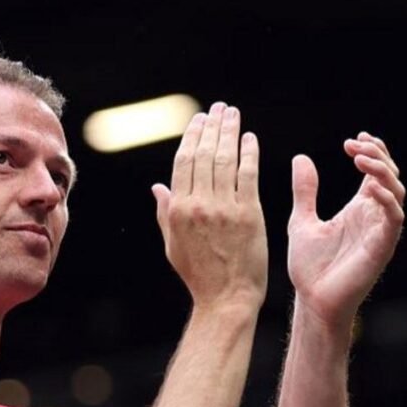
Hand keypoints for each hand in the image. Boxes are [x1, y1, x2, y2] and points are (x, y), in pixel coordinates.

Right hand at [152, 102, 267, 310]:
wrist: (227, 298)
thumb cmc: (199, 275)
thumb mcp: (172, 244)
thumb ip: (165, 212)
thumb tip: (157, 186)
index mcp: (178, 210)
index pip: (183, 163)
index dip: (191, 137)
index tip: (199, 120)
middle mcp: (199, 205)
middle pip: (204, 155)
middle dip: (211, 127)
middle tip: (218, 108)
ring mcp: (224, 208)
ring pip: (225, 159)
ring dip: (229, 132)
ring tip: (232, 114)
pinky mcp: (249, 214)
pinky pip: (248, 175)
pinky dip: (249, 153)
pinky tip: (250, 138)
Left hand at [287, 132, 404, 328]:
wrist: (312, 300)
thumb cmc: (310, 267)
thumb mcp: (302, 220)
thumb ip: (305, 191)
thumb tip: (300, 158)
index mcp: (359, 208)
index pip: (375, 172)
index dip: (371, 152)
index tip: (352, 140)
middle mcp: (374, 216)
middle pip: (390, 176)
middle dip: (377, 156)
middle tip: (354, 146)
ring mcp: (380, 230)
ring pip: (396, 191)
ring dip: (382, 171)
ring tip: (360, 160)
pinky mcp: (382, 246)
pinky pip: (394, 217)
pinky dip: (386, 198)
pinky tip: (368, 186)